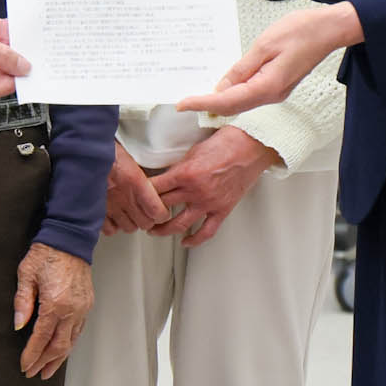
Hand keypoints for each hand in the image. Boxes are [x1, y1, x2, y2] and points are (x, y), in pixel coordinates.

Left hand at [13, 242, 92, 378]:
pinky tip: (63, 349)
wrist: (69, 240)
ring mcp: (82, 308)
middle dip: (45, 362)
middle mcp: (71, 310)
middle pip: (59, 346)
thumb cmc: (46, 254)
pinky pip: (78, 330)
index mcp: (55, 304)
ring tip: (48, 370)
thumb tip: (19, 325)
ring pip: (71, 341)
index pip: (41, 338)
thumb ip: (22, 302)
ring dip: (59, 358)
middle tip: (34, 373)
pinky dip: (70, 344)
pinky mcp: (87, 304)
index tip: (24, 366)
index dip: (32, 355)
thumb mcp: (26, 275)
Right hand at [102, 143, 168, 235]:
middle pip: (146, 223)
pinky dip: (113, 226)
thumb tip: (151, 183)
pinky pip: (110, 230)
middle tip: (146, 212)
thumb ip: (140, 175)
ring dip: (131, 222)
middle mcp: (124, 198)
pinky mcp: (96, 211)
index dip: (162, 213)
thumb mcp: (128, 157)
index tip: (162, 211)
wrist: (82, 154)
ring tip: (129, 213)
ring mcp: (110, 207)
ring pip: (129, 228)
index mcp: (136, 183)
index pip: (158, 211)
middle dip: (148, 219)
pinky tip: (114, 216)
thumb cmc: (103, 151)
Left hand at [144, 126, 281, 247]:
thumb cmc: (225, 143)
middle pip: (162, 206)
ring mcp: (208, 203)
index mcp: (185, 173)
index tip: (134, 196)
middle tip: (139, 214)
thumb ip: (178, 167)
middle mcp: (194, 191)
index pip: (154, 188)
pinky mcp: (222, 210)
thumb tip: (165, 177)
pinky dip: (194, 240)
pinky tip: (185, 242)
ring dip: (163, 230)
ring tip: (153, 231)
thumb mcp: (193, 151)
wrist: (251, 148)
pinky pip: (206, 231)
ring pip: (179, 224)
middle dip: (147, 211)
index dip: (141, 193)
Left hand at [178, 3, 361, 120]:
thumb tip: (222, 87)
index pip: (227, 101)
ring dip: (220, 101)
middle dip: (208, 105)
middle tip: (185, 101)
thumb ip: (241, 69)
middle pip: (234, 107)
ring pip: (242, 102)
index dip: (203, 103)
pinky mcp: (278, 85)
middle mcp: (272, 95)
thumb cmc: (300, 31)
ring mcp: (276, 92)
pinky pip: (251, 94)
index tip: (182, 104)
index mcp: (267, 86)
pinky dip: (234, 93)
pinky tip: (223, 85)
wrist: (328, 30)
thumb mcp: (264, 45)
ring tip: (198, 94)